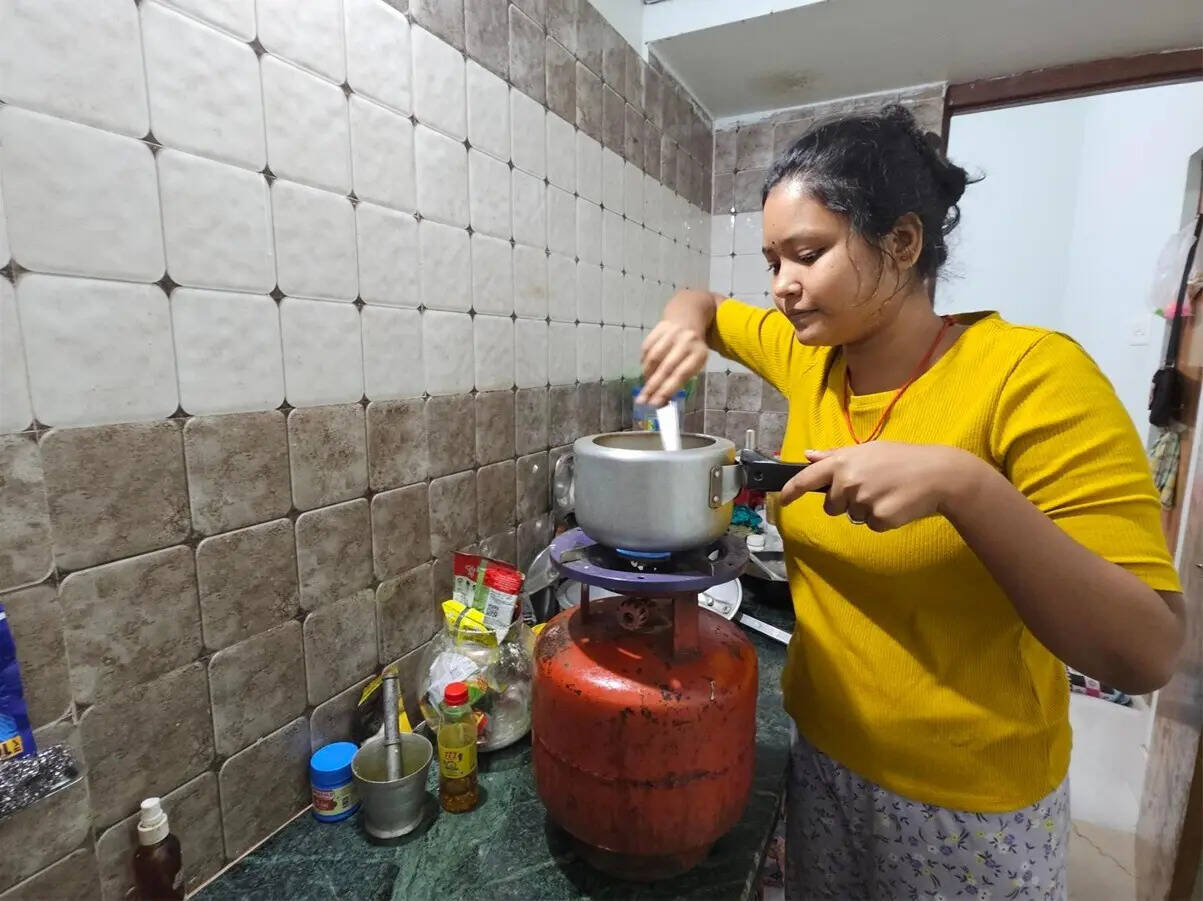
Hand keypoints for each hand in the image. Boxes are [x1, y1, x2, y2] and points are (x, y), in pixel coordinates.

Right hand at [637, 320, 708, 405]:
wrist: (687, 318)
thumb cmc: (691, 348)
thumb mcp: (694, 363)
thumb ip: (681, 379)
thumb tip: (662, 401)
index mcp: (699, 353)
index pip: (681, 374)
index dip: (667, 389)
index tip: (655, 403)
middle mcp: (686, 341)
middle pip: (666, 367)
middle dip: (653, 386)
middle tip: (642, 400)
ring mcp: (672, 333)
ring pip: (654, 357)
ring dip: (646, 375)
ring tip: (644, 387)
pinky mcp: (660, 327)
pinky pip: (647, 347)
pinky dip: (644, 361)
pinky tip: (644, 370)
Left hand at [779, 442, 984, 530]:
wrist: (937, 474)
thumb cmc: (901, 459)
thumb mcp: (868, 450)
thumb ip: (835, 455)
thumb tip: (809, 455)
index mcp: (843, 462)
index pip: (808, 478)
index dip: (791, 490)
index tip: (783, 499)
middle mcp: (849, 481)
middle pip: (831, 505)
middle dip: (846, 501)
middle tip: (871, 487)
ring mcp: (863, 500)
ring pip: (852, 516)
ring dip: (866, 509)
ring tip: (887, 492)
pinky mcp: (878, 518)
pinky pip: (870, 525)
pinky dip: (881, 519)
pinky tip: (895, 504)